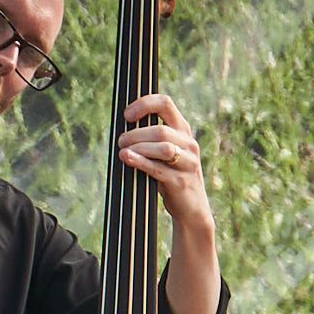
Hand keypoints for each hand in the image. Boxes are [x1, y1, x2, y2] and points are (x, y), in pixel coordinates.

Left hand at [119, 90, 212, 235]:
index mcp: (183, 131)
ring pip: (162, 147)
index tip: (127, 115)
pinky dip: (140, 161)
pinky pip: (158, 168)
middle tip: (120, 141)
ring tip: (122, 151)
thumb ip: (151, 138)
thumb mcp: (166, 152)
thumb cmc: (173, 177)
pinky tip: (127, 158)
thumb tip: (122, 129)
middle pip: (161, 129)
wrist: (192, 209)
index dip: (144, 104)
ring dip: (138, 147)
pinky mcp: (180, 181)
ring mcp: (188, 163)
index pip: (165, 104)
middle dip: (135, 134)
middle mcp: (189, 143)